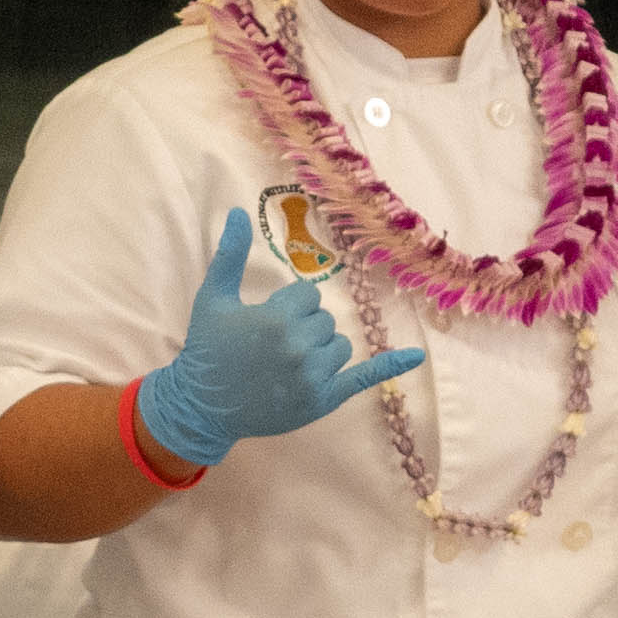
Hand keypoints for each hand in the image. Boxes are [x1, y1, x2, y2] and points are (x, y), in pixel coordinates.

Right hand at [129, 209, 422, 470]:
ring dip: (321, 349)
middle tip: (272, 346)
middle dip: (303, 327)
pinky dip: (390, 367)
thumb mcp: (213, 298)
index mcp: (277, 318)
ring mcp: (314, 377)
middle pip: (325, 319)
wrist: (202, 406)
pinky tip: (415, 358)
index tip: (267, 322)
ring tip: (289, 363)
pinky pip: (364, 377)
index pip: (309, 295)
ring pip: (340, 345)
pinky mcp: (323, 400)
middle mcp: (300, 347)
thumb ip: (230, 253)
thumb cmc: (208, 350)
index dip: (290, 306)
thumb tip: (240, 211)